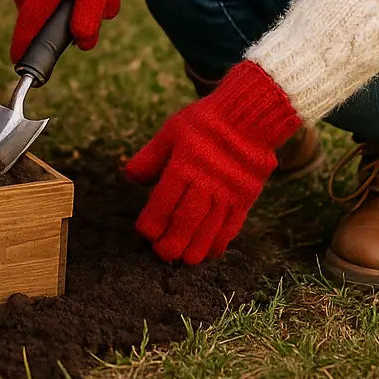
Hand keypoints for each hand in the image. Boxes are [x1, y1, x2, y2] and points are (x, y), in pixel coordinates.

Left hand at [124, 60, 300, 263]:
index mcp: (184, 163)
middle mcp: (207, 181)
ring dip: (195, 248)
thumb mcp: (172, 131)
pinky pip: (232, 227)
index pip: (164, 200)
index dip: (153, 220)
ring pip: (209, 229)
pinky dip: (219, 243)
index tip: (144, 232)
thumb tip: (129, 176)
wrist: (248, 118)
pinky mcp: (245, 198)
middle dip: (172, 242)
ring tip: (183, 260)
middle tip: (161, 254)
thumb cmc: (204, 123)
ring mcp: (228, 192)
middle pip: (187, 220)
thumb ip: (150, 157)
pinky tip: (209, 252)